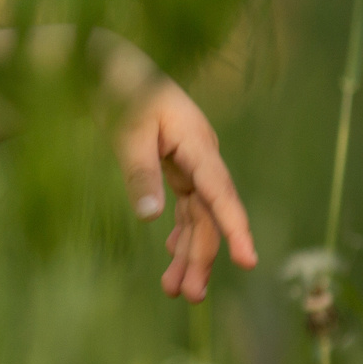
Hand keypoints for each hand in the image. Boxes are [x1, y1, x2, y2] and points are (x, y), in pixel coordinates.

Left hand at [113, 76, 255, 301]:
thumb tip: (151, 218)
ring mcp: (192, 163)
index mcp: (198, 145)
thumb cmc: (122, 93)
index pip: (221, 195)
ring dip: (188, 252)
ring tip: (175, 290)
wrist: (113, 66)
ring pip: (198, 216)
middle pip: (210, 216)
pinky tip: (172, 255)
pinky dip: (180, 231)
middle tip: (187, 296)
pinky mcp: (178, 165)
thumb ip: (139, 173)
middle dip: (201, 257)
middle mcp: (202, 157)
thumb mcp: (127, 131)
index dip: (236, 230)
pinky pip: (187, 206)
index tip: (249, 262)